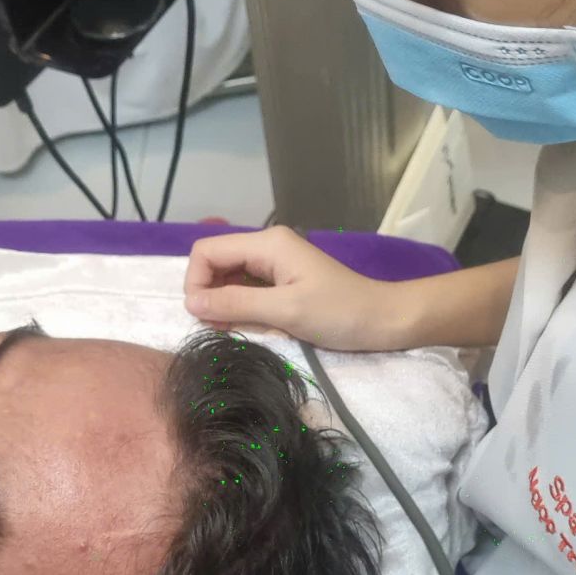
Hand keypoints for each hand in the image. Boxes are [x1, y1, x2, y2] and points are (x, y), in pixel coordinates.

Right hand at [183, 226, 407, 351]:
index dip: (196, 283)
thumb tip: (191, 304)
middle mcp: (267, 247)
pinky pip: (248, 290)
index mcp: (267, 243)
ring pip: (229, 279)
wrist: (384, 320)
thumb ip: (236, 304)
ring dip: (225, 304)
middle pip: (215, 263)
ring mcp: (275, 263)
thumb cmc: (340, 313)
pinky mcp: (283, 281)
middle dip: (209, 295)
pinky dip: (242, 308)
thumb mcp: (286, 311)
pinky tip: (253, 326)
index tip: (204, 317)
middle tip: (220, 329)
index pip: (206, 252)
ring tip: (237, 330)